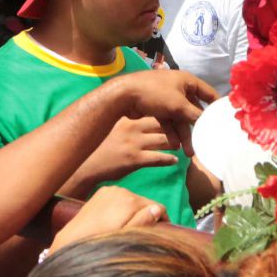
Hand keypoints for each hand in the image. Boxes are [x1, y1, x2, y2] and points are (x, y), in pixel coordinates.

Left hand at [48, 187, 165, 253]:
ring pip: (132, 199)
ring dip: (134, 210)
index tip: (158, 233)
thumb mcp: (125, 235)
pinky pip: (120, 196)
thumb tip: (158, 209)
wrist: (73, 239)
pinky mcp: (102, 191)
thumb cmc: (101, 241)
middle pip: (145, 202)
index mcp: (131, 201)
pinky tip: (115, 218)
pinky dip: (122, 205)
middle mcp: (122, 190)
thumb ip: (143, 222)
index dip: (161, 220)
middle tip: (140, 232)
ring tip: (126, 226)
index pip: (157, 206)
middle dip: (146, 215)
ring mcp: (111, 189)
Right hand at [62, 116, 178, 194]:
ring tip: (184, 146)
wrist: (88, 166)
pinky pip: (159, 158)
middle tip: (188, 130)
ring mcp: (134, 143)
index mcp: (128, 117)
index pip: (155, 110)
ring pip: (165, 140)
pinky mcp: (135, 160)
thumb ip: (131, 122)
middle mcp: (132, 127)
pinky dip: (170, 159)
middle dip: (178, 126)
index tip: (180, 115)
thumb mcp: (116, 129)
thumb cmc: (103, 147)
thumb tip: (150, 118)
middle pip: (164, 123)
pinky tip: (175, 160)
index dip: (169, 112)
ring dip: (177, 143)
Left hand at [112, 68, 214, 146]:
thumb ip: (196, 115)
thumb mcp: (178, 105)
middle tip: (204, 143)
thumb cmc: (155, 93)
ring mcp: (168, 99)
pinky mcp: (158, 108)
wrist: (125, 95)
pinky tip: (175, 145)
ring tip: (189, 153)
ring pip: (180, 118)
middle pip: (193, 110)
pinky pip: (169, 121)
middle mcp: (179, 88)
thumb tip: (210, 124)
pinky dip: (172, 132)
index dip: (216, 106)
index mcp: (187, 81)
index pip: (208, 93)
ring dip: (184, 134)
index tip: (224, 121)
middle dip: (197, 127)